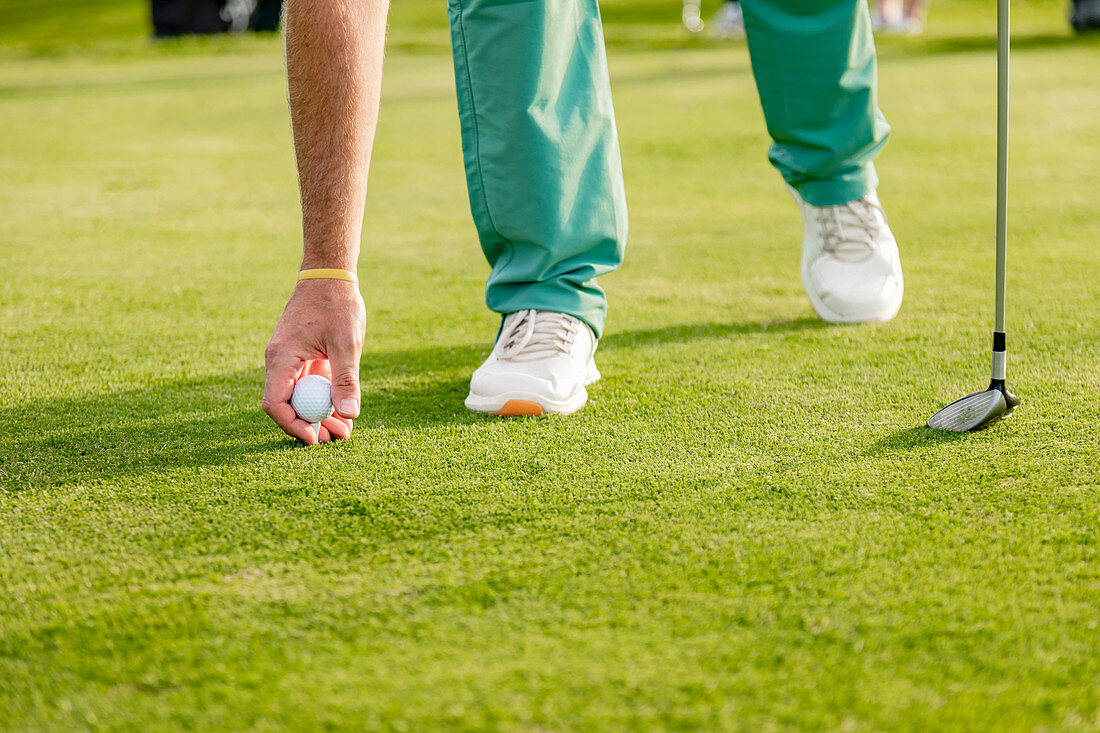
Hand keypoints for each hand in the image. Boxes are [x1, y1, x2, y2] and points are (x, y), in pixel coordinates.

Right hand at [262, 279, 365, 444]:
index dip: (293, 425)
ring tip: (345, 430)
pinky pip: (307, 386)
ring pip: (298, 397)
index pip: (275, 403)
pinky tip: (343, 411)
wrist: (330, 274)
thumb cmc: (337, 303)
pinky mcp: (302, 357)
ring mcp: (290, 360)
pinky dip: (323, 399)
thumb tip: (350, 414)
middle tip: (338, 439)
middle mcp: (280, 361)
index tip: (316, 438)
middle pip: (287, 405)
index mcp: (282, 357)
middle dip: (310, 425)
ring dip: (319, 415)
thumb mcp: (346, 343)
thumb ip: (346, 379)